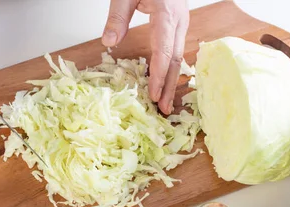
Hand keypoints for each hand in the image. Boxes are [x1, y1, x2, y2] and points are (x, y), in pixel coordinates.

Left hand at [102, 0, 189, 114]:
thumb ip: (117, 16)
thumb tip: (108, 41)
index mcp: (168, 13)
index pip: (164, 50)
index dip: (159, 75)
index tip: (152, 95)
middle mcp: (179, 20)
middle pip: (175, 59)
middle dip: (168, 86)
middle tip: (162, 110)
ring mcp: (180, 22)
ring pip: (177, 56)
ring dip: (170, 81)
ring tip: (163, 103)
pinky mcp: (176, 24)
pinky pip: (174, 50)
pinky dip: (168, 69)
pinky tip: (161, 82)